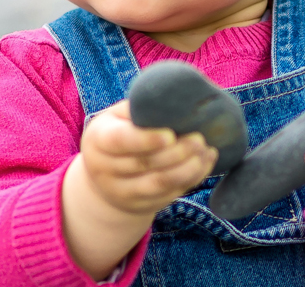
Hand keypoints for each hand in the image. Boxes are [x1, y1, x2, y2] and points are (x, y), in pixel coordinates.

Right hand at [79, 100, 217, 215]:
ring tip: (206, 151)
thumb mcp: (120, 116)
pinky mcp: (140, 206)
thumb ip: (142, 108)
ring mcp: (121, 192)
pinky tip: (205, 162)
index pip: (120, 140)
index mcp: (98, 139)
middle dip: (177, 152)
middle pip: (144, 163)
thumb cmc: (119, 132)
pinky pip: (169, 194)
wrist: (104, 175)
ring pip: (159, 183)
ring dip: (188, 168)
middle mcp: (105, 169)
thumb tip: (178, 98)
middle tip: (199, 138)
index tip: (171, 134)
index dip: (146, 139)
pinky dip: (191, 179)